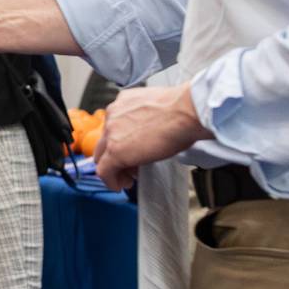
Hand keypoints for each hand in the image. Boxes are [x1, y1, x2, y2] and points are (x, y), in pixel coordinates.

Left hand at [92, 82, 211, 189]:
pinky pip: (104, 171)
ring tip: (127, 178)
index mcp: (123, 102)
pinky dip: (110, 181)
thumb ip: (146, 120)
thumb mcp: (158, 110)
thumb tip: (150, 135)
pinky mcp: (115, 151)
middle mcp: (113, 114)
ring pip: (102, 156)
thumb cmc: (183, 110)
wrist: (186, 111)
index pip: (113, 127)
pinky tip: (120, 185)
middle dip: (115, 156)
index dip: (121, 143)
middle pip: (105, 141)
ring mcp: (111, 132)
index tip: (131, 151)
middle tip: (129, 167)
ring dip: (114, 169)